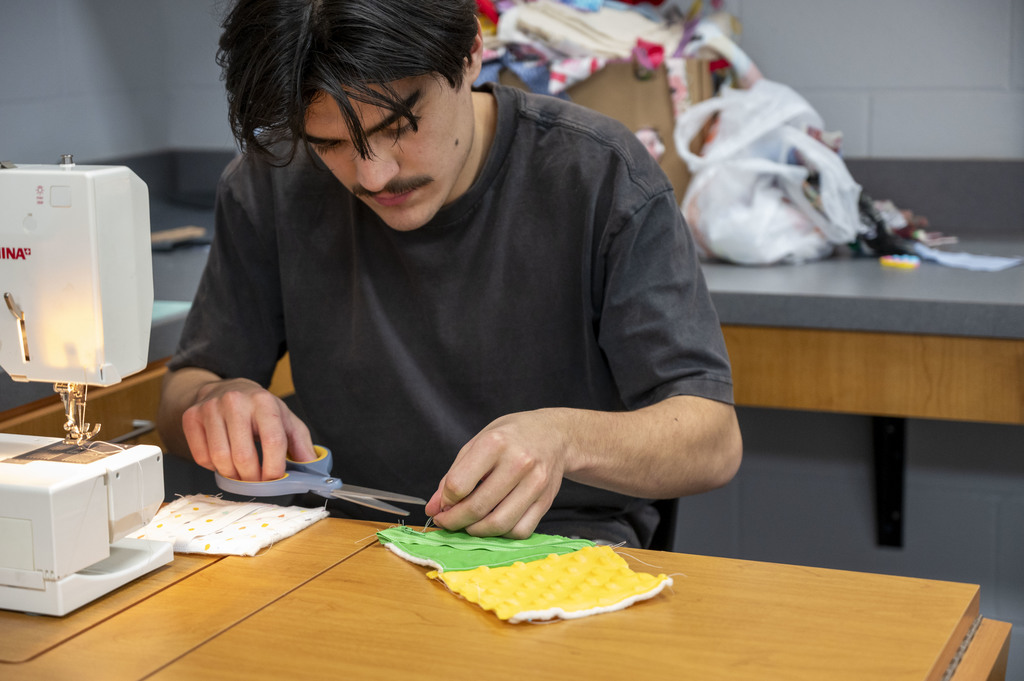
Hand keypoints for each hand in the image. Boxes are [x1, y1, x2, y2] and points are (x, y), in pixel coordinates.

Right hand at [180, 377, 314, 481]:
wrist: (226, 389)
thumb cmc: (260, 410)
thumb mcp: (286, 421)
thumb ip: (301, 445)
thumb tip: (311, 469)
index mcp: (264, 402)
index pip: (273, 442)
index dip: (274, 469)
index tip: (274, 480)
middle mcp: (236, 401)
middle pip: (243, 456)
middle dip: (252, 478)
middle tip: (256, 481)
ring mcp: (210, 408)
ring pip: (220, 459)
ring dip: (232, 475)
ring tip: (240, 473)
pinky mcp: (191, 417)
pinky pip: (201, 457)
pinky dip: (213, 467)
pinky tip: (223, 460)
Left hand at [424, 410, 572, 538]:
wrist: (554, 434)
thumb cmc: (511, 436)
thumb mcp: (478, 442)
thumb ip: (454, 475)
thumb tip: (434, 508)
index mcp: (495, 443)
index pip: (459, 485)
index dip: (445, 501)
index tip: (441, 505)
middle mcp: (518, 462)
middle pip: (477, 508)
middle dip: (455, 522)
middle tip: (447, 522)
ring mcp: (536, 483)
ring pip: (499, 524)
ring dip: (476, 531)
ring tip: (469, 524)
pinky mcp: (547, 501)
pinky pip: (520, 530)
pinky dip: (502, 534)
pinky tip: (494, 522)